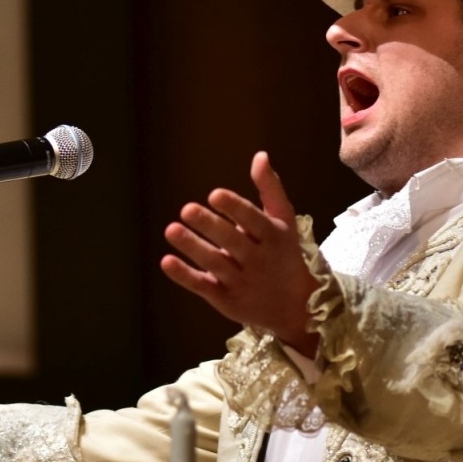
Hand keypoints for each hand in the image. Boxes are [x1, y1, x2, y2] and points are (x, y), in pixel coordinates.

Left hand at [161, 152, 319, 355]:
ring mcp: (242, 282)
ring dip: (192, 247)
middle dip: (210, 225)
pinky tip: (167, 261)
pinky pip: (203, 287)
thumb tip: (260, 155)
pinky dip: (185, 276)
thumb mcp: (283, 221)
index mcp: (273, 237)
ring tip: (171, 229)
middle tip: (187, 209)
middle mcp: (258, 260)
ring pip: (215, 264)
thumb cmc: (283, 254)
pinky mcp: (226, 300)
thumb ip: (270, 189)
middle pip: (233, 242)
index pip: (254, 220)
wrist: (295, 306)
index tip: (215, 194)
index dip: (235, 208)